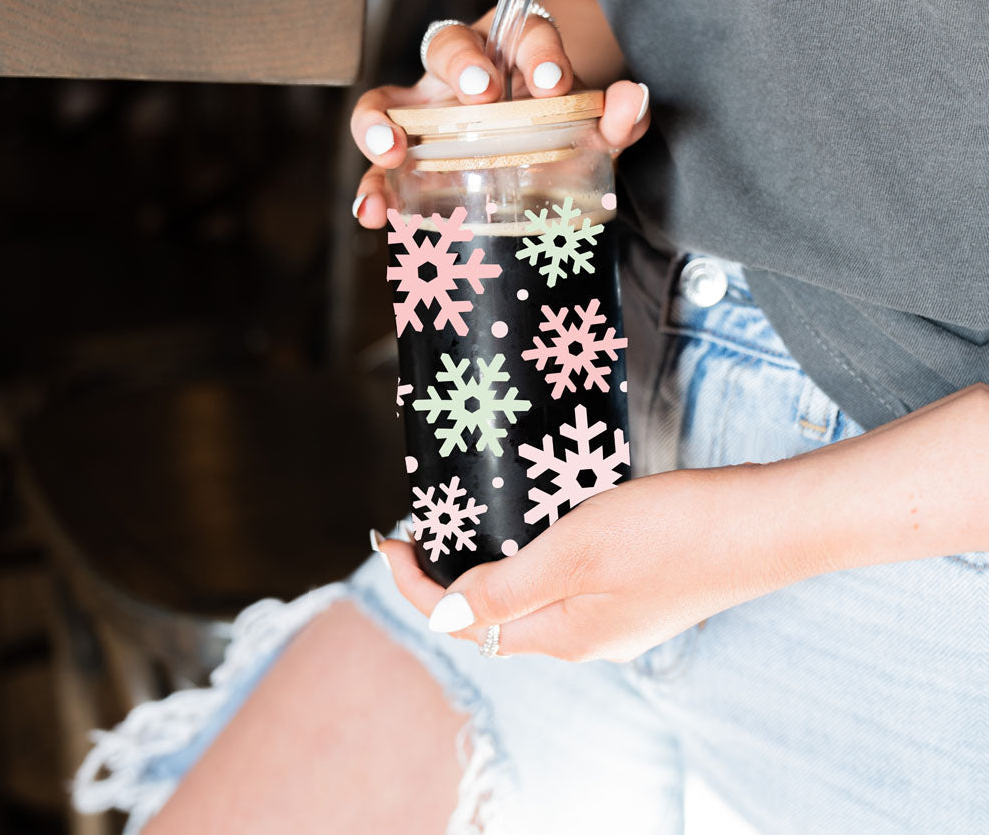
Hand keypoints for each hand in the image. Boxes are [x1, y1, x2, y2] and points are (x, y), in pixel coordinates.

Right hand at [349, 11, 651, 228]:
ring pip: (389, 101)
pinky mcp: (409, 161)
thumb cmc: (554, 125)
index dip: (536, 50)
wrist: (530, 144)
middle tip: (483, 93)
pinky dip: (373, 190)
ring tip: (390, 151)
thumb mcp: (589, 122)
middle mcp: (462, 74)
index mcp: (511, 53)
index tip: (553, 81)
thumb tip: (632, 101)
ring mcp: (427, 114)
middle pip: (446, 47)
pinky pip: (381, 171)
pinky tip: (371, 213)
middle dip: (461, 65)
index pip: (521, 32)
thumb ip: (615, 116)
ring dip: (380, 123)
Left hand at [376, 466, 790, 662]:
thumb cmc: (672, 533)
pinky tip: (539, 521)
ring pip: (530, 597)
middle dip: (449, 573)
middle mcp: (584, 638)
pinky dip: (534, 556)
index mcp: (561, 636)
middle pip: (493, 614)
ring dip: (492, 563)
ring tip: (473, 517)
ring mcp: (615, 617)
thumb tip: (443, 618)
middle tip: (427, 522)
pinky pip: (565, 581)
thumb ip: (506, 589)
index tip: (390, 537)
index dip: (416, 584)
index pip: (462, 620)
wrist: (766, 525)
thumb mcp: (574, 554)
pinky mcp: (638, 592)